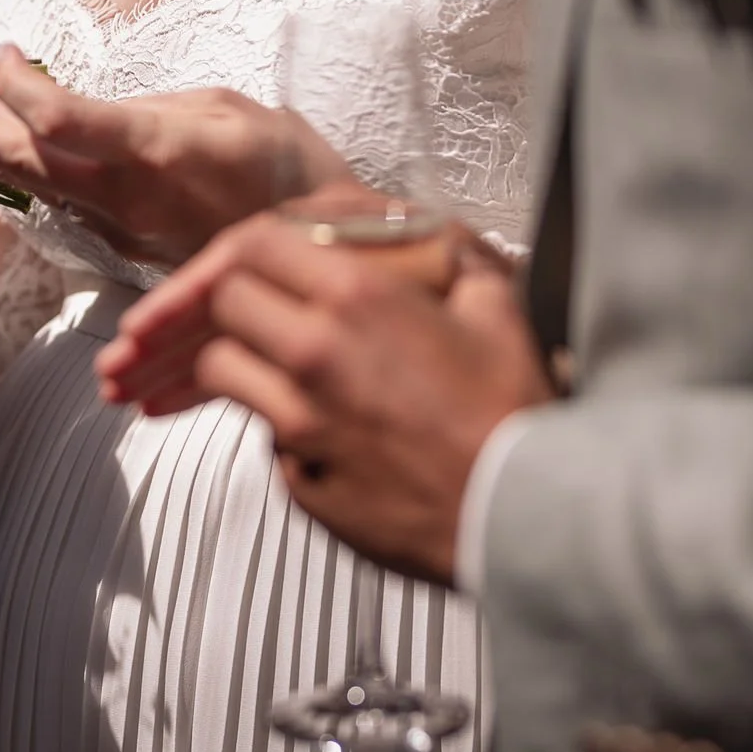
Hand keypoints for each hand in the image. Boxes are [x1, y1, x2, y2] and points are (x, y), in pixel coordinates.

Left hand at [0, 46, 349, 265]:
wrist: (324, 251)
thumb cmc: (290, 168)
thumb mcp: (226, 108)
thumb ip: (150, 108)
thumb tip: (93, 112)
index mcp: (155, 150)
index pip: (56, 118)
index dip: (16, 84)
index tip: (2, 53)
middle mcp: (127, 197)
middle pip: (24, 162)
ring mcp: (124, 231)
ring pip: (37, 189)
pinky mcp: (129, 251)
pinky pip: (65, 208)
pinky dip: (32, 177)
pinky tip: (10, 158)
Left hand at [146, 213, 553, 584]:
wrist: (529, 515)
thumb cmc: (517, 416)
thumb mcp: (496, 307)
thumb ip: (445, 257)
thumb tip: (422, 236)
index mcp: (357, 299)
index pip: (254, 246)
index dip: (247, 249)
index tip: (259, 260)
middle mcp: (314, 354)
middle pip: (225, 305)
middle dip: (236, 301)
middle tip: (268, 312)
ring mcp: (299, 424)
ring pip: (223, 372)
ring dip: (243, 363)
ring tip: (284, 371)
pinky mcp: (299, 482)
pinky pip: (263, 441)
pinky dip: (280, 431)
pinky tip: (322, 432)